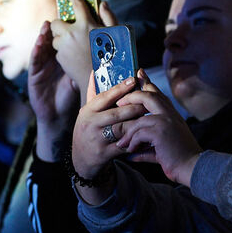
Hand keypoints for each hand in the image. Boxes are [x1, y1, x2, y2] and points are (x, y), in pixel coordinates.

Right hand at [28, 22, 79, 159]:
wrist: (58, 115)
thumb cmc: (72, 95)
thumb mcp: (83, 75)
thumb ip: (88, 60)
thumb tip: (103, 46)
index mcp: (64, 55)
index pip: (65, 37)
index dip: (70, 26)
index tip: (75, 14)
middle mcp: (51, 57)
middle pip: (53, 37)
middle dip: (56, 26)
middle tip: (62, 14)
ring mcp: (41, 64)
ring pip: (42, 44)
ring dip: (44, 34)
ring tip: (47, 25)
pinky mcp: (33, 74)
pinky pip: (34, 60)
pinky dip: (36, 50)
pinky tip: (40, 44)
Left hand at [50, 0, 118, 99]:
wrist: (101, 82)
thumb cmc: (113, 58)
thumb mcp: (116, 35)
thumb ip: (109, 17)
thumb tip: (102, 3)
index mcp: (86, 25)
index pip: (76, 2)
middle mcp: (71, 34)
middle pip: (56, 22)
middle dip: (61, 26)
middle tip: (72, 32)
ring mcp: (63, 47)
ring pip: (55, 37)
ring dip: (62, 39)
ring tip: (76, 47)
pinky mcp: (59, 58)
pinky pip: (57, 50)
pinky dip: (63, 51)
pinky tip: (75, 57)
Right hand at [71, 73, 146, 201]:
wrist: (81, 160)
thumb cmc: (88, 131)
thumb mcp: (87, 113)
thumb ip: (92, 93)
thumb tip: (95, 71)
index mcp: (87, 111)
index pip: (105, 97)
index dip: (120, 88)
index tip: (133, 80)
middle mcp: (91, 124)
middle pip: (116, 113)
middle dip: (135, 107)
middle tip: (149, 102)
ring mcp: (97, 140)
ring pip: (122, 129)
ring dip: (137, 123)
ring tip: (150, 117)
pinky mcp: (104, 154)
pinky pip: (124, 146)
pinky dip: (137, 141)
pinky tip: (147, 136)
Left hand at [114, 70, 202, 185]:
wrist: (192, 168)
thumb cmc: (178, 160)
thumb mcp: (161, 148)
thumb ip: (146, 146)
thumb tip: (131, 154)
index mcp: (172, 115)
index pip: (158, 94)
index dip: (147, 83)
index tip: (138, 73)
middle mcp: (170, 114)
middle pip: (148, 96)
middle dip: (131, 97)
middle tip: (119, 102)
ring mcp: (166, 121)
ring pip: (138, 118)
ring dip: (127, 132)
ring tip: (121, 142)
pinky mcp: (160, 132)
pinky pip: (138, 133)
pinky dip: (132, 143)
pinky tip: (131, 152)